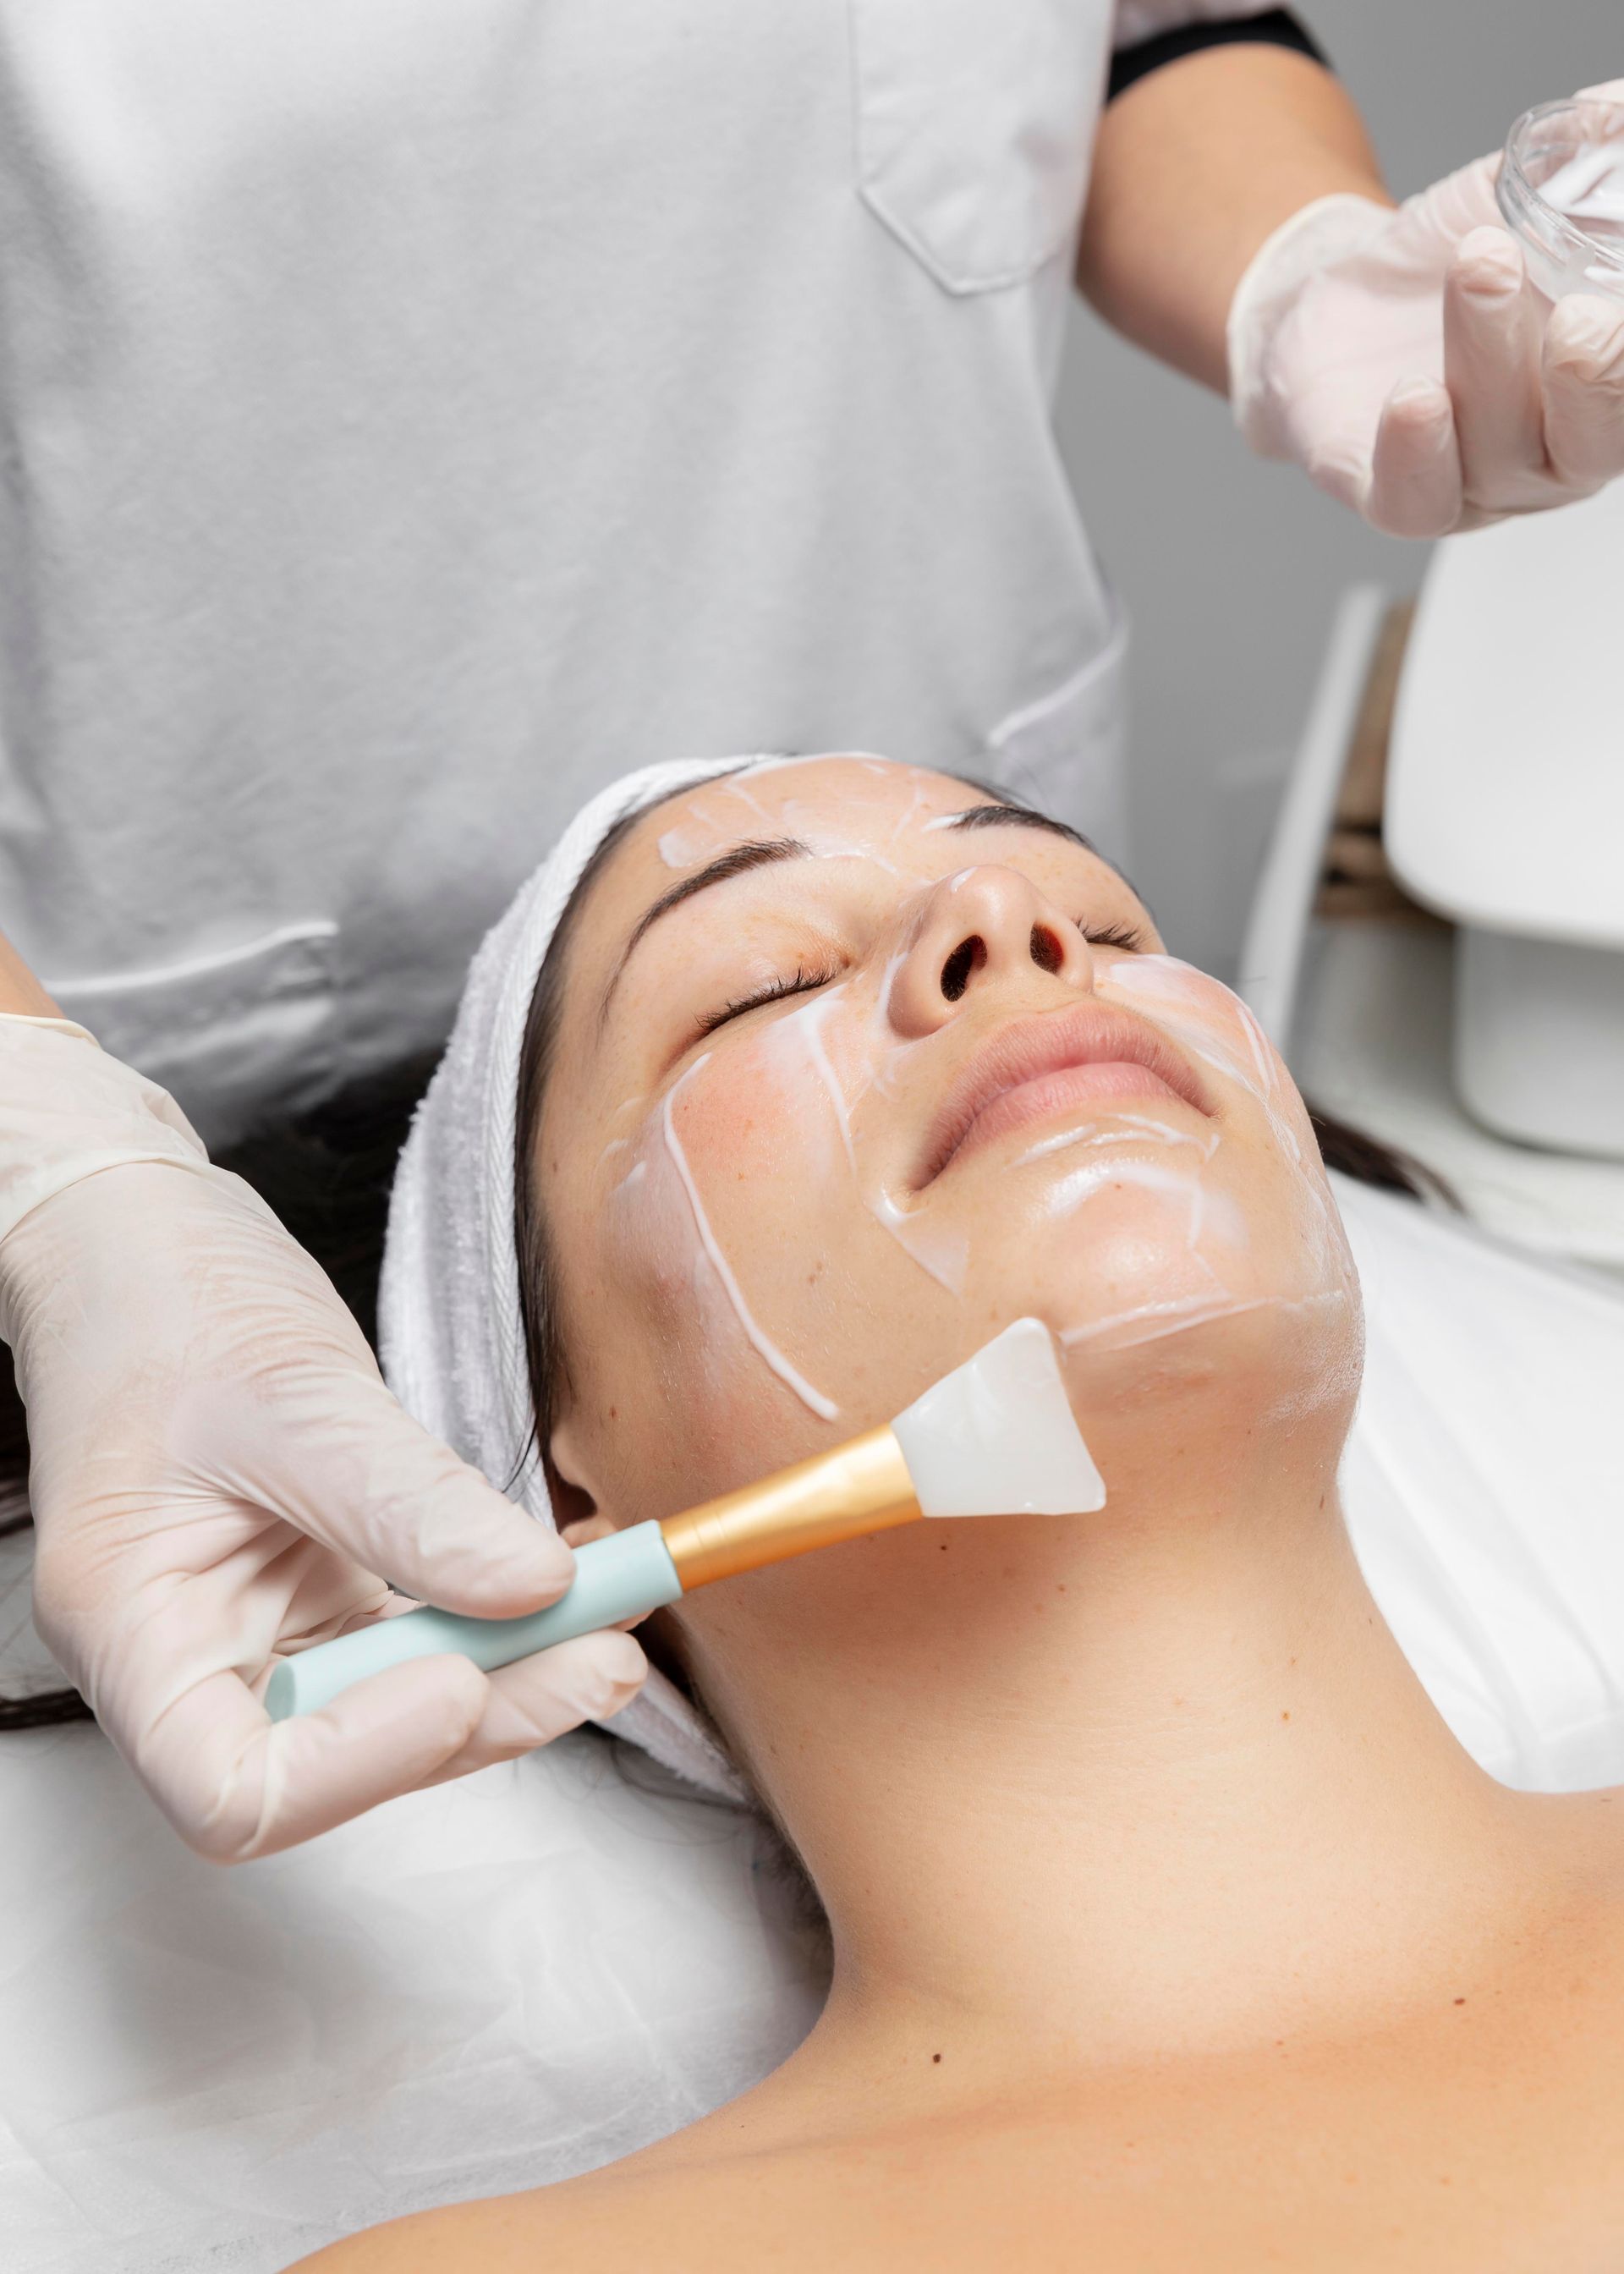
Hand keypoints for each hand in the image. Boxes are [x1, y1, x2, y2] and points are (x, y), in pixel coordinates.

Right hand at [0, 1021, 645, 1859]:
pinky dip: (500, 1621)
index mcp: (137, 1630)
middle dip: (478, 1714)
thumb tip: (537, 1588)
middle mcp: (194, 1658)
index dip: (359, 1762)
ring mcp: (262, 1631)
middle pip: (338, 1765)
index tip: (458, 1678)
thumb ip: (411, 1503)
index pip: (234, 1791)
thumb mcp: (294, 1394)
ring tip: (609, 1610)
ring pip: (395, 1712)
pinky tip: (569, 1578)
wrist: (139, 1243)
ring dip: (511, 1674)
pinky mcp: (321, 1594)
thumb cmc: (162, 1305)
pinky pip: (418, 1641)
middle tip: (599, 1653)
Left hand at [1229, 97, 1623, 535]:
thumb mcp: (1529, 196)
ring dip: (1490, 355)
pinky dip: (1418, 452)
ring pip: (1500, 452)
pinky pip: (1414, 499)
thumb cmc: (1449, 263)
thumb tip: (1611, 109)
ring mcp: (1479, 486)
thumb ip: (1585, 166)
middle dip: (1596, 382)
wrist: (1341, 297)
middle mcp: (1556, 453)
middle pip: (1594, 443)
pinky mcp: (1397, 499)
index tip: (1615, 304)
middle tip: (1579, 317)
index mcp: (1604, 389)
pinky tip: (1416, 397)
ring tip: (1480, 265)